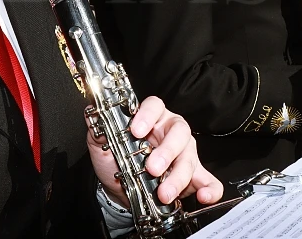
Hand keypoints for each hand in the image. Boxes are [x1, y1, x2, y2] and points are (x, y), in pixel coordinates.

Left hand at [87, 96, 222, 208]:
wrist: (119, 191)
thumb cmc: (114, 162)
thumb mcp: (101, 146)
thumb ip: (99, 130)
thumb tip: (92, 115)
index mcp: (151, 119)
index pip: (155, 106)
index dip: (147, 115)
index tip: (136, 130)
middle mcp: (170, 133)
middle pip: (178, 132)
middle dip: (167, 151)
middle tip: (152, 168)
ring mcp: (185, 154)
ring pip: (190, 158)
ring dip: (178, 177)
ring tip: (164, 192)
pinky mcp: (193, 177)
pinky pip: (208, 180)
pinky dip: (209, 187)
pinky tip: (203, 195)